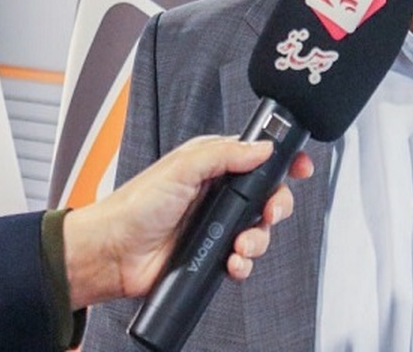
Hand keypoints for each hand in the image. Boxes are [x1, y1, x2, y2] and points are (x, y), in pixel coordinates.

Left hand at [62, 135, 313, 308]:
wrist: (112, 254)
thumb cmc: (135, 205)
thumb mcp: (182, 168)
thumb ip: (224, 154)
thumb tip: (262, 148)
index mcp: (213, 165)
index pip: (257, 157)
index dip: (282, 161)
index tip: (301, 167)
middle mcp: (218, 194)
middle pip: (267, 196)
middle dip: (276, 206)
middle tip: (270, 213)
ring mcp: (216, 225)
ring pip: (259, 230)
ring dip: (258, 240)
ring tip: (241, 246)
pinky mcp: (211, 254)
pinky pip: (243, 260)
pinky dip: (244, 264)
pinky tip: (232, 264)